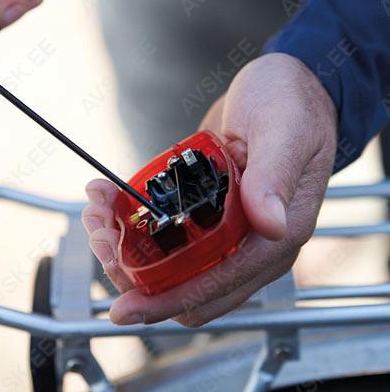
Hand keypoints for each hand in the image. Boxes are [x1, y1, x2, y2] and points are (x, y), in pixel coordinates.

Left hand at [82, 53, 336, 325]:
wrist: (284, 84)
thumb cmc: (293, 106)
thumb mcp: (285, 133)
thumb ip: (276, 178)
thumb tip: (271, 226)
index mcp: (273, 238)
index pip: (216, 289)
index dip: (166, 301)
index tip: (123, 307)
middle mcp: (246, 243)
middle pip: (182, 285)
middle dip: (133, 271)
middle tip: (100, 237)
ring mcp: (222, 228)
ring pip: (164, 261)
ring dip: (124, 245)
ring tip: (97, 211)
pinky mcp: (201, 209)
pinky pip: (161, 228)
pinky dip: (129, 219)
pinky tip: (107, 195)